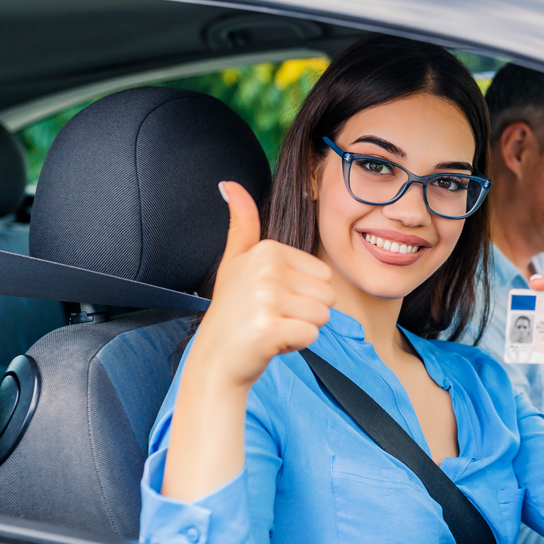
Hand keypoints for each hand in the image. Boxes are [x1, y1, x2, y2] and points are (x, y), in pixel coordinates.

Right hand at [187, 181, 336, 392]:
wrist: (216, 359)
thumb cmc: (233, 312)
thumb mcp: (235, 261)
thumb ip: (241, 223)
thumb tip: (229, 184)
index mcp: (267, 250)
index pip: (323, 275)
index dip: (302, 293)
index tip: (271, 300)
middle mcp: (266, 270)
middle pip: (328, 295)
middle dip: (305, 312)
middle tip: (272, 316)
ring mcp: (266, 299)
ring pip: (323, 316)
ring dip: (302, 328)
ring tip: (271, 327)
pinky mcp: (269, 328)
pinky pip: (311, 336)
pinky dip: (295, 344)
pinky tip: (271, 342)